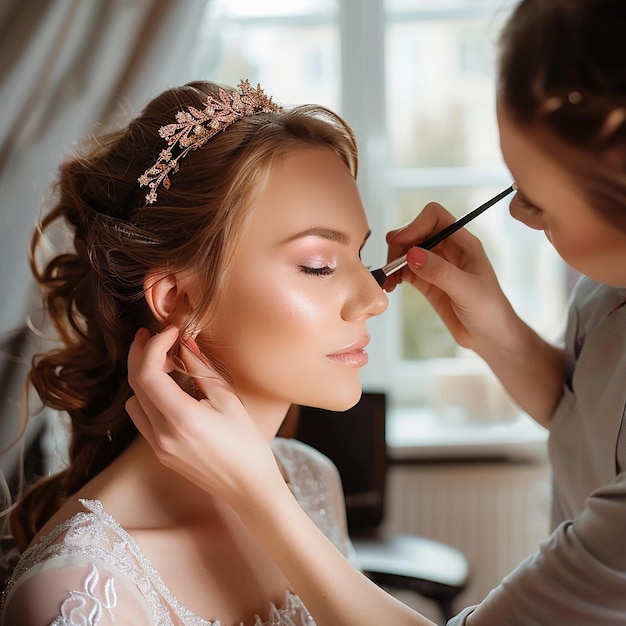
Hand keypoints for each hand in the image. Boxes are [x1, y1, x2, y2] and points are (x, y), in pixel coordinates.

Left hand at [126, 327, 279, 506]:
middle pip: (134, 384)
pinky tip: (169, 389)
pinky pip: (142, 418)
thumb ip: (202, 370)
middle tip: (152, 333)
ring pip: (133, 401)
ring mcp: (158, 447)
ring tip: (165, 363)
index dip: (154, 346)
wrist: (249, 488)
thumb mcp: (229, 401)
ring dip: (142, 377)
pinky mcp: (160, 453)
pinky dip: (148, 396)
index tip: (170, 331)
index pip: (148, 374)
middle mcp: (162, 435)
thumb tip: (185, 343)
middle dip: (140, 354)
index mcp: (182, 419)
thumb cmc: (247, 444)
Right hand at [385, 202, 516, 349]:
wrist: (489, 336)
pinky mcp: (427, 281)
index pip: (434, 217)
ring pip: (407, 250)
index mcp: (463, 243)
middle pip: (416, 231)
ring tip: (389, 279)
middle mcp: (448, 249)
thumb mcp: (467, 291)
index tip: (401, 244)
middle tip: (391, 266)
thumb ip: (440, 272)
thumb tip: (412, 255)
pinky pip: (404, 269)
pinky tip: (391, 285)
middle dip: (400, 244)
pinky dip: (394, 274)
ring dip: (393, 260)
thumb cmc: (489, 311)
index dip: (415, 225)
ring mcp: (436, 265)